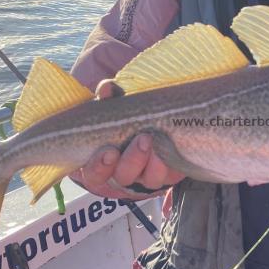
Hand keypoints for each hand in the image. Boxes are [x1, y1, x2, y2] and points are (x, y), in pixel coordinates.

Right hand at [73, 78, 184, 199]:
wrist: (156, 118)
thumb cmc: (125, 114)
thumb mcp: (115, 104)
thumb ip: (109, 97)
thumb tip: (106, 88)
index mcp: (102, 163)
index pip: (95, 174)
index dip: (100, 166)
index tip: (109, 151)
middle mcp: (124, 173)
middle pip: (124, 177)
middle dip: (133, 160)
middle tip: (143, 138)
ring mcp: (148, 176)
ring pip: (150, 179)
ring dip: (155, 163)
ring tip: (159, 140)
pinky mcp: (170, 173)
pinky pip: (172, 175)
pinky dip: (173, 163)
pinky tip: (173, 146)